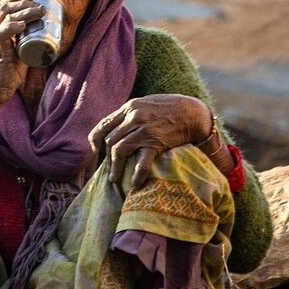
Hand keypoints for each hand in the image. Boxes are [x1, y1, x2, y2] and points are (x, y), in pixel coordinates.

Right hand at [0, 0, 43, 112]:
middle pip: (5, 7)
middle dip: (23, 1)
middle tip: (39, 5)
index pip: (3, 6)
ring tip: (39, 11)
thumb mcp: (17, 54)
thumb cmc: (6, 74)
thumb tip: (42, 37)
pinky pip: (3, 33)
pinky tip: (23, 24)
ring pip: (6, 17)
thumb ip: (24, 44)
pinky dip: (13, 26)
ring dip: (25, 11)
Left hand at [88, 94, 210, 188]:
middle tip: (108, 170)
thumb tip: (116, 125)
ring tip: (114, 180)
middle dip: (106, 158)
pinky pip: (142, 162)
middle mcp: (133, 117)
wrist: (193, 113)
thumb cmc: (170, 107)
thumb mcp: (146, 103)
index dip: (95, 139)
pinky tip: (135, 184)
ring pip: (119, 151)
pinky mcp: (156, 142)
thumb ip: (131, 113)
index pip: (104, 124)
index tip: (95, 150)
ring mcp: (144, 130)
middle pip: (110, 140)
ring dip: (115, 168)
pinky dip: (136, 175)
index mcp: (129, 108)